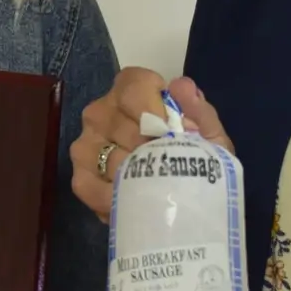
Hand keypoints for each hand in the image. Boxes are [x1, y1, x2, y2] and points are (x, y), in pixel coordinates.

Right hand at [69, 67, 234, 220]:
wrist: (185, 198)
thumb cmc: (195, 156)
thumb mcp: (209, 137)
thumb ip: (200, 112)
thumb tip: (182, 87)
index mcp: (133, 88)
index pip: (134, 89)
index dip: (156, 112)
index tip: (174, 134)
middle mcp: (101, 111)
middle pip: (125, 127)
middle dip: (154, 151)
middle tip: (173, 168)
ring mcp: (86, 144)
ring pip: (111, 159)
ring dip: (138, 178)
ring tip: (159, 189)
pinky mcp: (80, 176)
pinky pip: (92, 187)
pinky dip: (117, 199)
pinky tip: (138, 203)